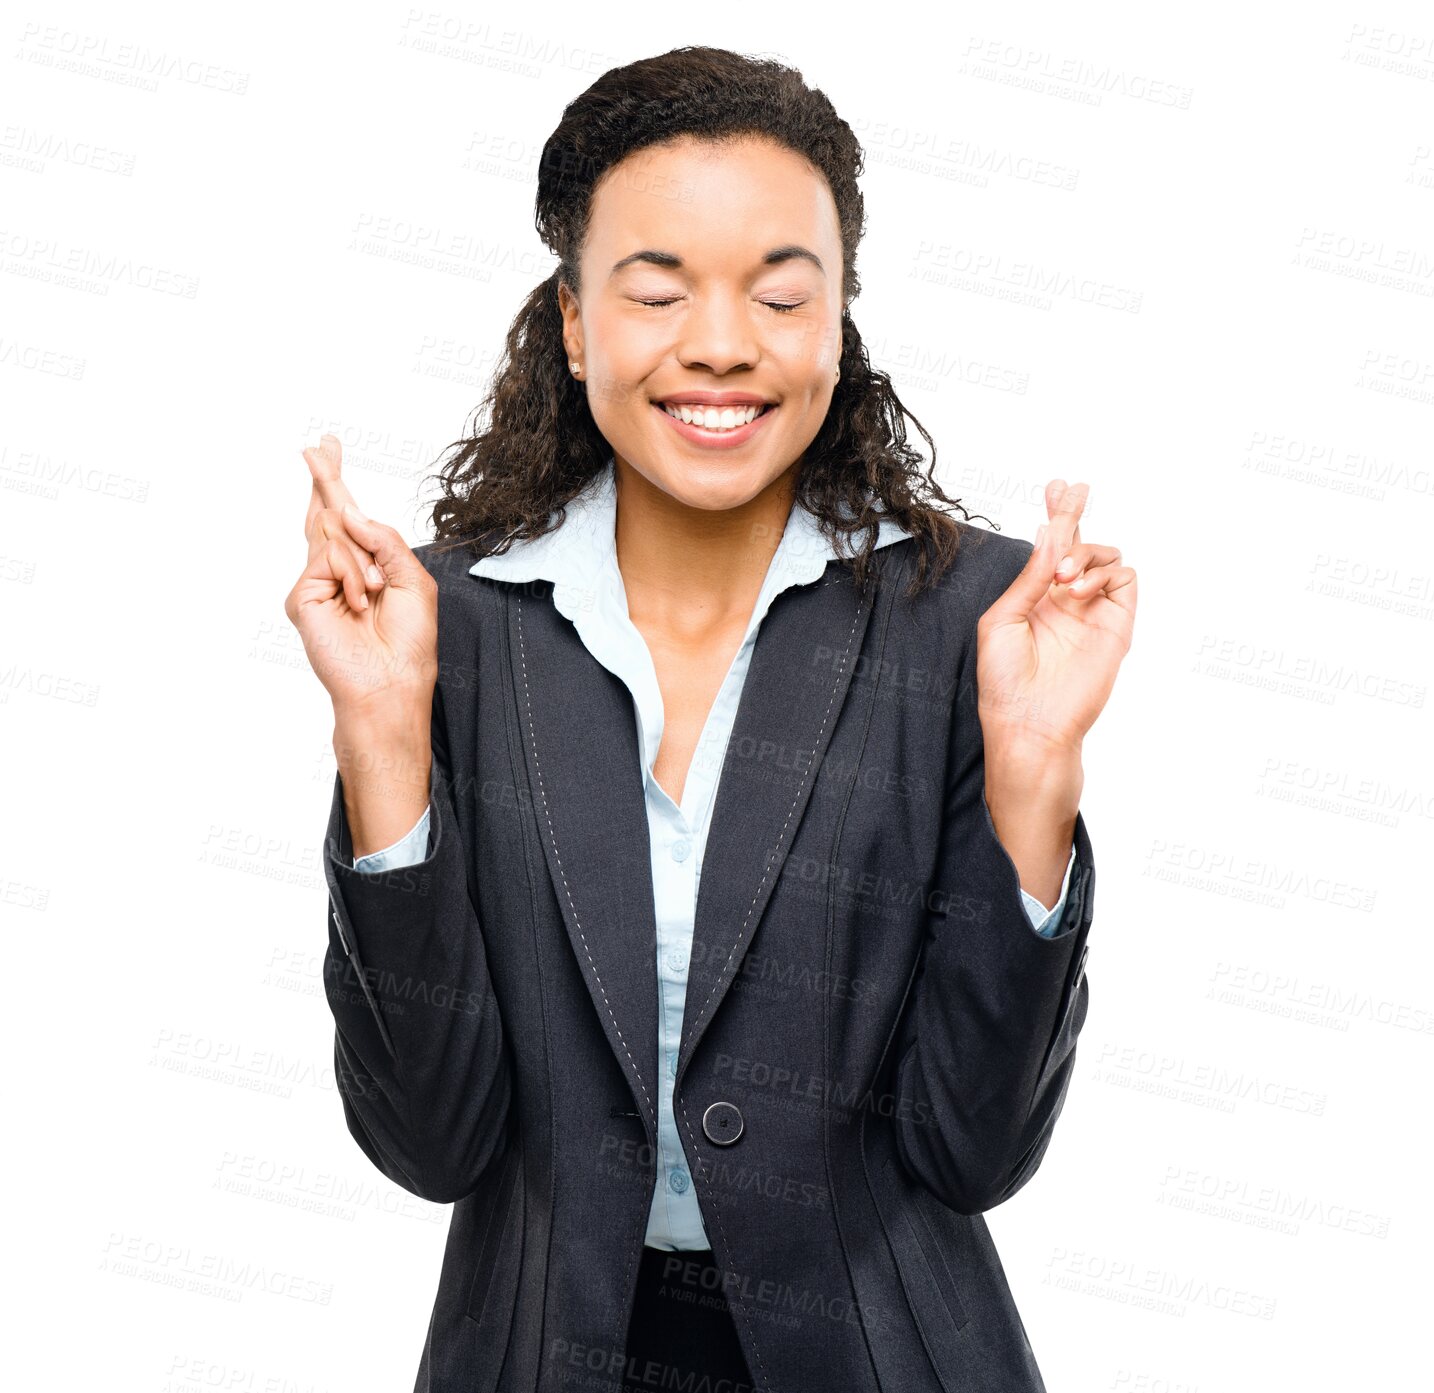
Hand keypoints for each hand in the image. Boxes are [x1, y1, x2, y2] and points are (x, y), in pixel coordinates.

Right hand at [283, 433, 437, 718]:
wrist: (390, 682)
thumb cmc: (408, 641)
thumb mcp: (414, 580)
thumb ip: (385, 540)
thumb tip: (347, 510)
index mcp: (367, 565)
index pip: (347, 517)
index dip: (336, 482)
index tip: (327, 447)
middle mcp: (337, 570)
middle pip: (323, 511)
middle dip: (324, 476)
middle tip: (319, 444)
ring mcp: (316, 583)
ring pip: (332, 531)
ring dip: (363, 560)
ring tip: (374, 595)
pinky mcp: (303, 597)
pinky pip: (328, 556)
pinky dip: (352, 576)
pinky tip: (359, 603)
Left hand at [976, 479, 1135, 759]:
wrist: (1029, 722)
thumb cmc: (1005, 680)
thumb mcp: (1002, 619)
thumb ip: (1029, 577)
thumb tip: (1050, 535)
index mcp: (1035, 596)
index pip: (1051, 548)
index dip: (1057, 516)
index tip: (1058, 486)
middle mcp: (1066, 599)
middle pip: (1081, 542)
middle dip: (1076, 512)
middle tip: (1073, 492)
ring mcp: (1094, 611)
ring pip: (1107, 555)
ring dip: (1085, 554)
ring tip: (1062, 579)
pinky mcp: (1117, 625)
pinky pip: (1126, 579)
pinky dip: (1105, 573)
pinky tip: (1077, 592)